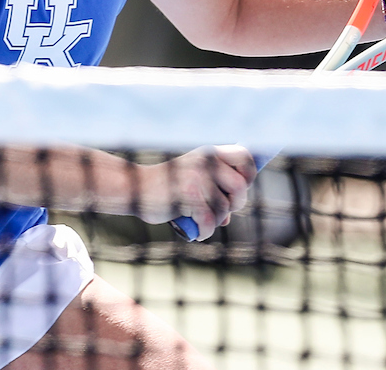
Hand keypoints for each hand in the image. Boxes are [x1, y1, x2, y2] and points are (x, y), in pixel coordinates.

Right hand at [138, 145, 256, 240]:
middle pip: (240, 187)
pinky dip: (205, 232)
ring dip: (215, 222)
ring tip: (201, 223)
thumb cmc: (167, 188)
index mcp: (210, 153)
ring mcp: (198, 177)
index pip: (245, 158)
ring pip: (224, 209)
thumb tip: (228, 217)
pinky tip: (197, 233)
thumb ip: (213, 192)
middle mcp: (206, 161)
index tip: (237, 190)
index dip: (248, 176)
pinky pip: (210, 221)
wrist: (136, 188)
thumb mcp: (193, 181)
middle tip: (220, 211)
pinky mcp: (188, 195)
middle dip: (234, 205)